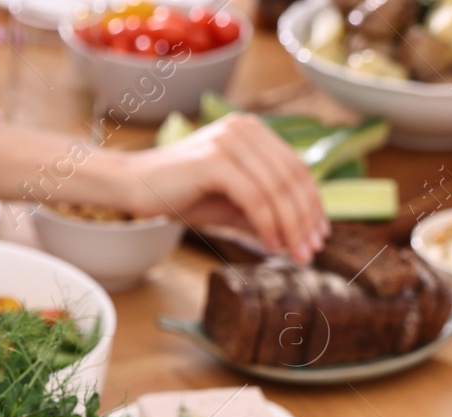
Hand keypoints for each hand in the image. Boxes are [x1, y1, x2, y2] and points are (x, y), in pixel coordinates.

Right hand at [118, 113, 328, 262]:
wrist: (132, 186)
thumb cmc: (179, 195)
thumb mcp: (230, 207)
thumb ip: (263, 216)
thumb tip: (296, 241)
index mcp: (252, 131)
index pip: (297, 168)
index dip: (312, 204)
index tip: (319, 235)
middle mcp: (244, 128)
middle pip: (292, 177)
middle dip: (306, 219)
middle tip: (311, 251)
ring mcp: (229, 140)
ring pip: (277, 189)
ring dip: (291, 226)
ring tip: (295, 254)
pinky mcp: (215, 160)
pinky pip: (254, 197)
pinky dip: (268, 224)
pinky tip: (271, 245)